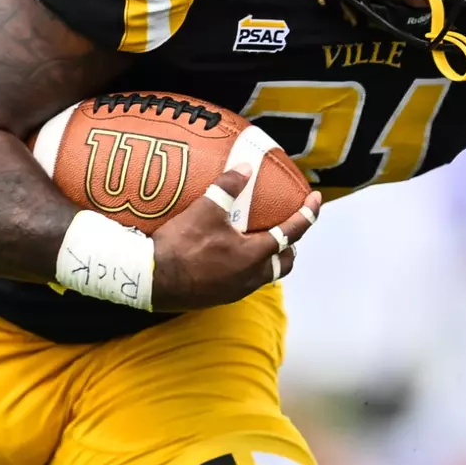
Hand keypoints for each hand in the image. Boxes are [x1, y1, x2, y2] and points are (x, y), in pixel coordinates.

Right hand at [150, 167, 321, 310]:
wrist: (149, 280)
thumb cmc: (179, 246)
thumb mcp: (204, 210)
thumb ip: (228, 187)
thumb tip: (246, 167)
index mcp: (254, 254)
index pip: (291, 232)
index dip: (307, 214)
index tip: (316, 200)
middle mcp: (251, 276)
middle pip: (285, 261)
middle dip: (291, 244)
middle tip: (287, 227)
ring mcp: (236, 291)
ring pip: (267, 275)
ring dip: (270, 258)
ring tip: (261, 241)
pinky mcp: (220, 297)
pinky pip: (246, 282)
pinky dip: (249, 268)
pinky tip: (232, 257)